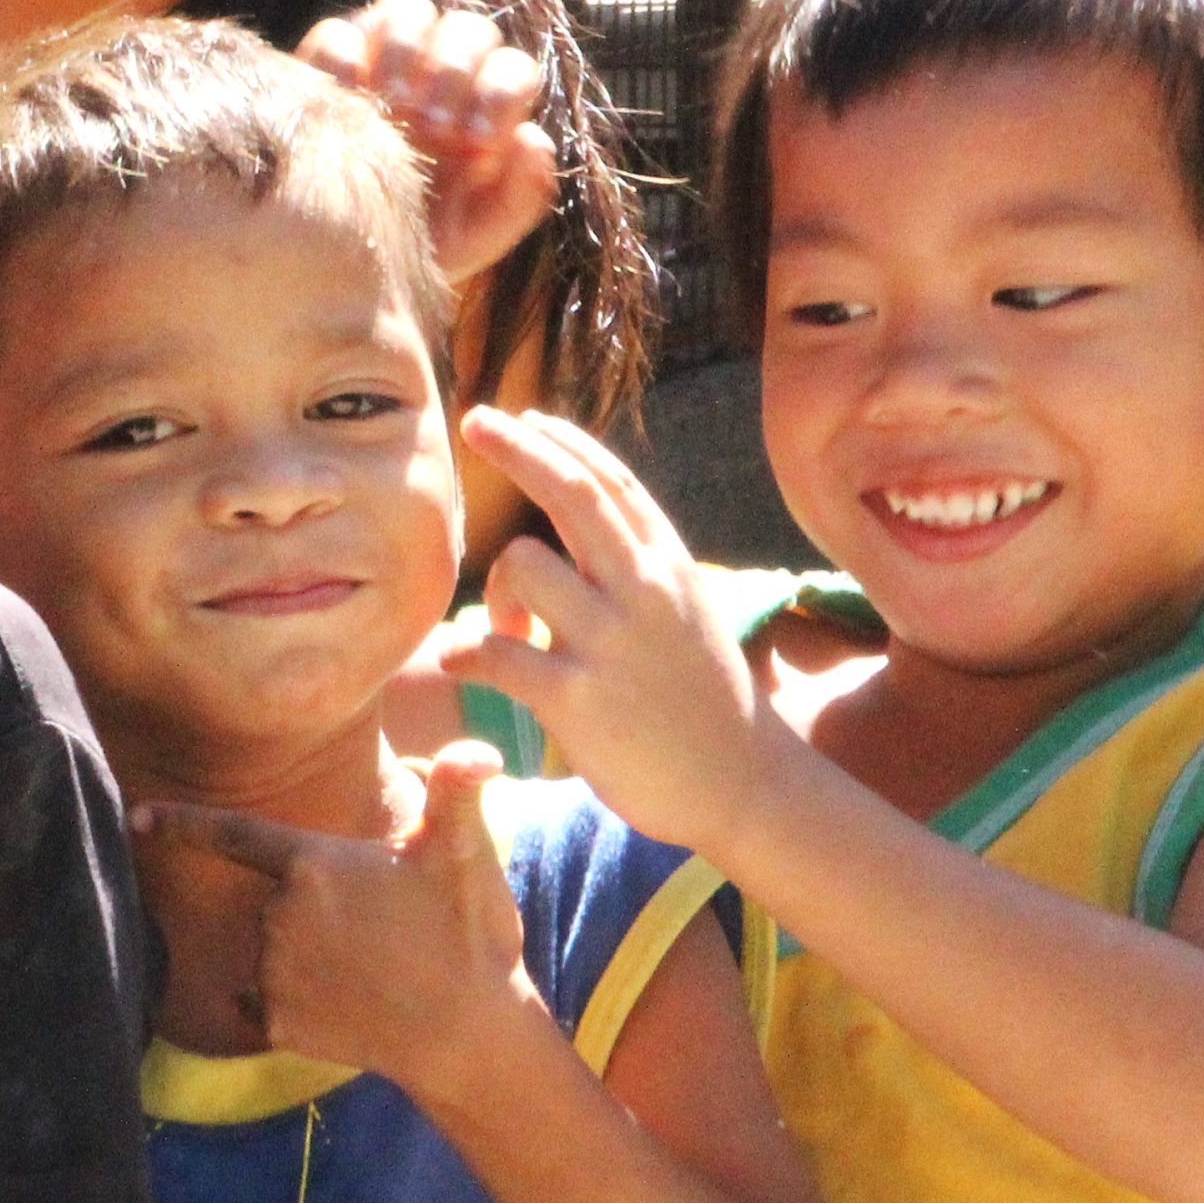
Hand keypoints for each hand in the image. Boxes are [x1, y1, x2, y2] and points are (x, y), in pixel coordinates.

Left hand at [141, 745, 550, 1107]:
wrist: (470, 1036)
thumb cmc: (466, 936)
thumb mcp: (464, 855)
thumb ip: (456, 793)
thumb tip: (480, 747)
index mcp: (310, 865)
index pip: (232, 834)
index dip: (182, 823)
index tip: (136, 816)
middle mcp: (277, 916)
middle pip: (278, 901)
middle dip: (318, 909)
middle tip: (385, 931)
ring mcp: (272, 973)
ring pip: (275, 952)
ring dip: (310, 956)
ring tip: (374, 969)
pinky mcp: (276, 1024)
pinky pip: (267, 1002)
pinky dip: (295, 1002)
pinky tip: (343, 1004)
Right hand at [296, 0, 560, 285]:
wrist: (342, 264)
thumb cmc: (421, 244)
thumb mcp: (478, 236)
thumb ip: (522, 196)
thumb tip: (532, 138)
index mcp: (488, 105)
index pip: (512, 69)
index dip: (501, 94)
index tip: (476, 141)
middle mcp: (442, 70)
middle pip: (467, 29)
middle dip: (453, 71)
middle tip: (431, 125)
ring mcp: (384, 56)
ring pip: (406, 10)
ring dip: (403, 50)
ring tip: (390, 104)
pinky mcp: (328, 61)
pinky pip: (338, 32)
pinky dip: (343, 56)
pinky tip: (346, 99)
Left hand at [439, 407, 788, 850]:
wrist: (743, 785)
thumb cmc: (704, 700)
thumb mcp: (689, 613)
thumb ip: (640, 567)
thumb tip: (585, 519)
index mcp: (670, 568)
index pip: (613, 483)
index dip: (564, 442)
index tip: (524, 417)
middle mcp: (644, 591)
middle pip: (571, 492)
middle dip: (517, 448)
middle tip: (475, 419)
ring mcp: (610, 643)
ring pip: (521, 563)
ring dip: (496, 593)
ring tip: (509, 635)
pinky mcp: (576, 699)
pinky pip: (494, 652)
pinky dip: (465, 653)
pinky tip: (460, 662)